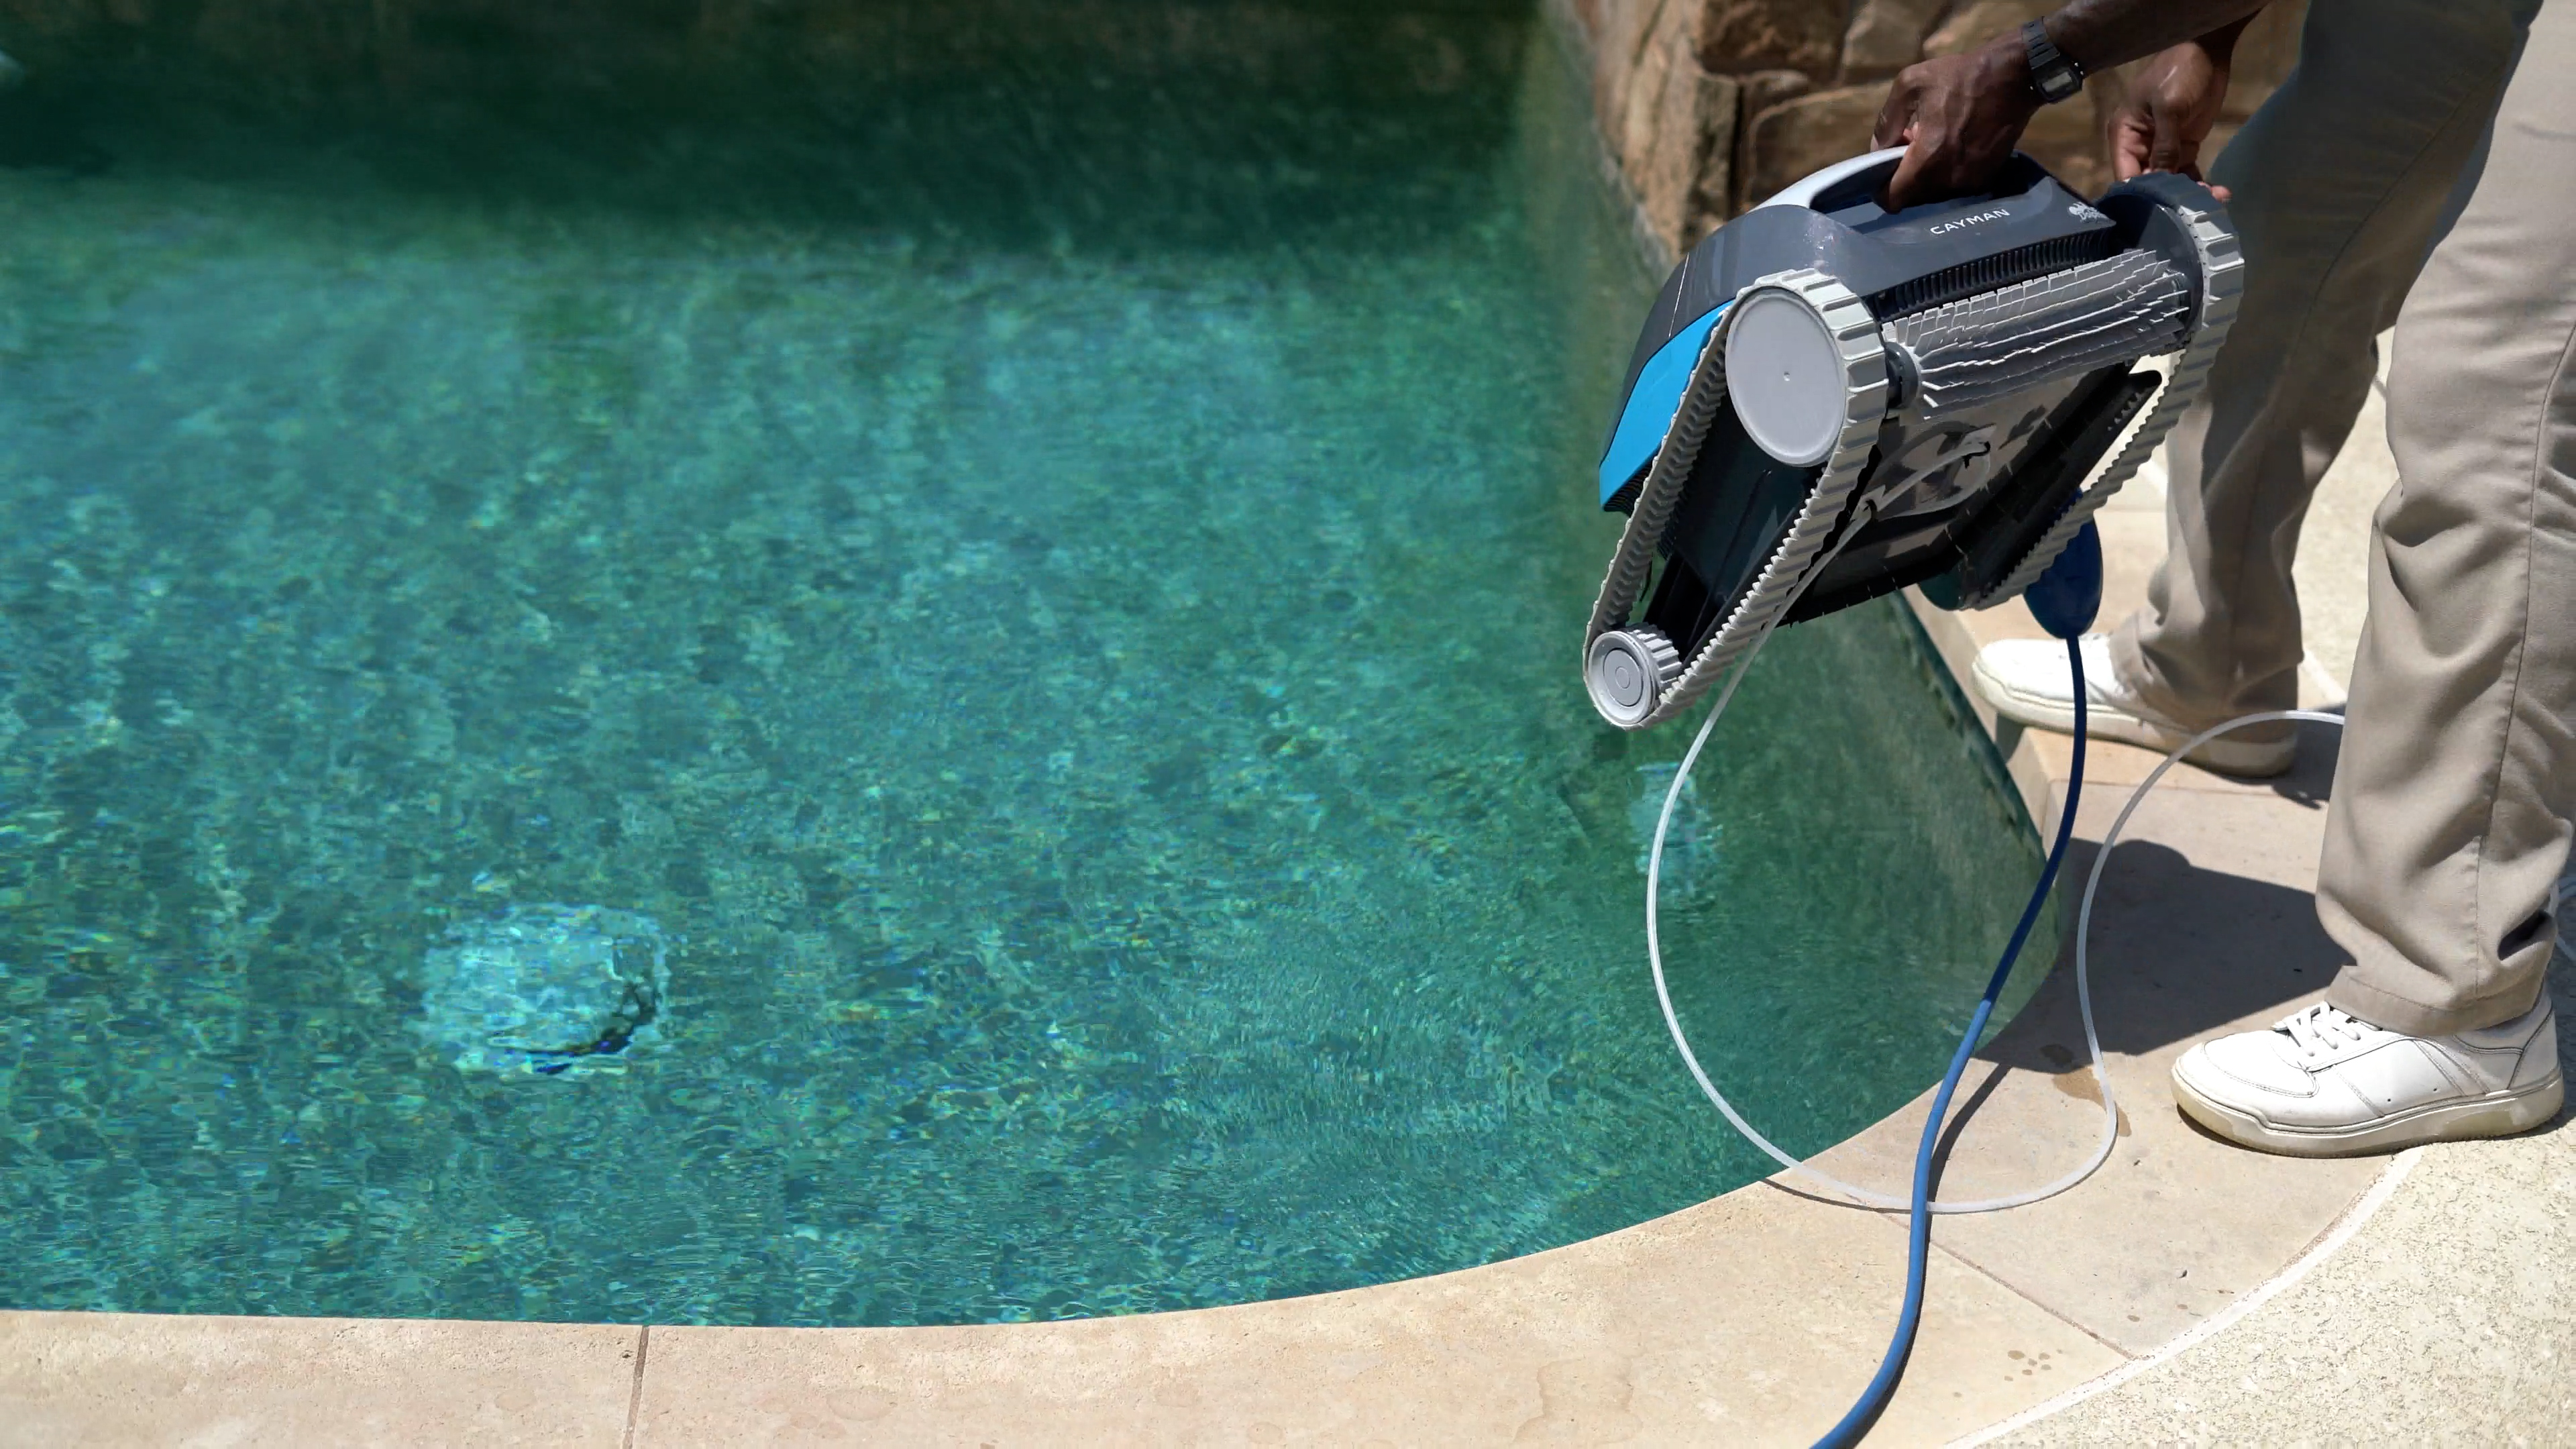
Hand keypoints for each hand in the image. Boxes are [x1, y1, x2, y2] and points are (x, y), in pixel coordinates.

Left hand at [1872, 35, 2039, 210]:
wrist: (2015, 76)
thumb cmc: (1961, 76)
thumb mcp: (1910, 84)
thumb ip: (1886, 121)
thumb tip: (1878, 148)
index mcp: (1928, 158)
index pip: (1892, 198)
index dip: (1880, 188)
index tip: (1882, 169)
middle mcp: (1949, 179)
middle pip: (1912, 197)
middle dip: (1904, 177)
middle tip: (1909, 146)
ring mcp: (1970, 181)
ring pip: (1933, 193)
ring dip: (1926, 175)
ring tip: (1933, 142)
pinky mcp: (1986, 178)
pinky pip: (1954, 186)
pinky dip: (1946, 172)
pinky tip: (1951, 145)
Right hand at [2105, 40, 2233, 198]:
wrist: (2207, 51)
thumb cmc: (2179, 73)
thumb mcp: (2170, 107)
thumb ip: (2165, 146)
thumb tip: (2162, 181)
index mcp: (2125, 135)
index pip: (2126, 175)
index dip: (2140, 194)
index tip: (2162, 210)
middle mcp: (2139, 146)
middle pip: (2148, 182)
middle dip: (2170, 197)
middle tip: (2196, 209)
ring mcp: (2162, 147)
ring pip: (2170, 181)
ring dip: (2190, 194)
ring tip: (2215, 201)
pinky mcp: (2183, 146)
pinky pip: (2187, 172)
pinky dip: (2201, 184)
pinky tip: (2219, 193)